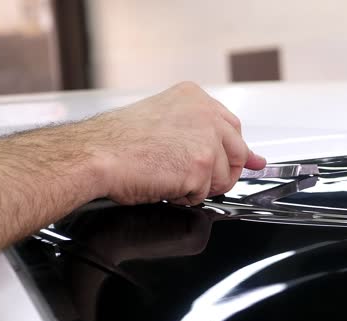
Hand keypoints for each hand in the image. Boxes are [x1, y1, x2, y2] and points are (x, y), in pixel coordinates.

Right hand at [88, 81, 265, 204]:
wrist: (95, 154)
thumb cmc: (117, 141)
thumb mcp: (165, 123)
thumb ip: (204, 134)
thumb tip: (251, 157)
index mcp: (194, 98)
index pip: (232, 127)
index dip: (237, 150)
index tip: (250, 161)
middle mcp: (205, 114)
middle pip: (238, 153)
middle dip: (223, 172)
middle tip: (196, 179)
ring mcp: (206, 139)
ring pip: (224, 177)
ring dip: (199, 187)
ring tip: (168, 177)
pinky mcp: (202, 165)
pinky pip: (204, 194)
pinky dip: (186, 197)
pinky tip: (164, 184)